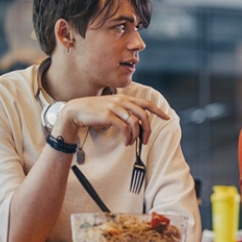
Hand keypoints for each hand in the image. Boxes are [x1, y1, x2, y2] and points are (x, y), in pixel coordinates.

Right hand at [55, 94, 169, 145]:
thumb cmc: (93, 111)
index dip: (157, 110)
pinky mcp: (108, 116)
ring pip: (135, 122)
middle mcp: (121, 101)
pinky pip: (124, 128)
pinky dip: (128, 137)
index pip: (146, 103)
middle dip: (148, 129)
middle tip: (145, 140)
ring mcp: (114, 107)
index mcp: (124, 99)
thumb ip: (123, 111)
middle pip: (143, 115)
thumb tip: (136, 123)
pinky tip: (126, 142)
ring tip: (132, 143)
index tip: (166, 117)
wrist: (75, 111)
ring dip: (136, 136)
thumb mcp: (111, 107)